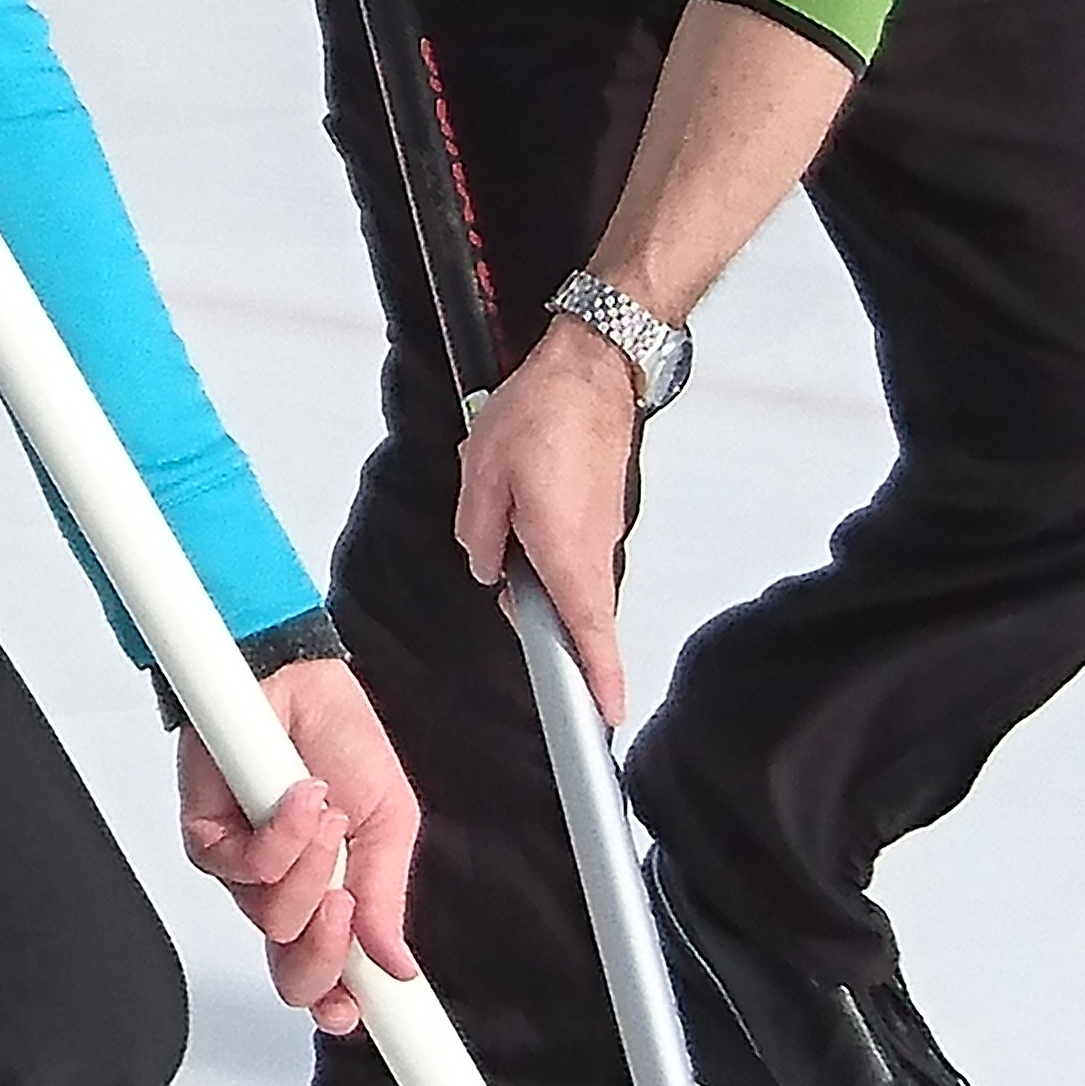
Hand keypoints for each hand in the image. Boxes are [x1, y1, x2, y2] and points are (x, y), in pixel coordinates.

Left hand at [177, 655, 417, 1030]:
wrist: (294, 678)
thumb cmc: (340, 740)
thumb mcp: (389, 821)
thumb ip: (385, 896)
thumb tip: (396, 966)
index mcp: (333, 898)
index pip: (331, 980)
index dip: (344, 1009)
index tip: (363, 1014)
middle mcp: (284, 894)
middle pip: (294, 976)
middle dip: (326, 950)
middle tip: (346, 903)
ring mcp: (242, 872)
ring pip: (272, 920)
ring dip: (308, 867)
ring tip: (324, 812)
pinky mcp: (206, 839)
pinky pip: (239, 869)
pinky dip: (277, 837)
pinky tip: (298, 799)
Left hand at [451, 319, 639, 723]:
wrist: (591, 366)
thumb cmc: (543, 412)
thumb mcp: (482, 475)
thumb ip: (478, 533)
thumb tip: (487, 566)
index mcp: (565, 552)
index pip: (589, 636)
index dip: (599, 682)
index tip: (606, 719)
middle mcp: (593, 548)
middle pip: (576, 614)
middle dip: (543, 619)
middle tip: (515, 608)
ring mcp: (603, 529)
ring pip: (569, 575)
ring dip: (536, 568)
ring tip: (505, 522)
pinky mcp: (601, 508)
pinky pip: (572, 543)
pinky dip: (545, 540)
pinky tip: (517, 502)